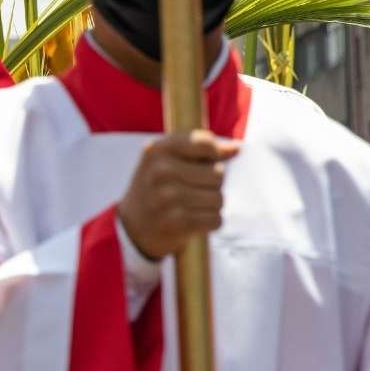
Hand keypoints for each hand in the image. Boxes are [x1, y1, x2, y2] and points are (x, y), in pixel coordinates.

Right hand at [117, 130, 239, 260]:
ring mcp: (167, 198)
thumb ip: (201, 150)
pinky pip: (215, 219)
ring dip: (212, 205)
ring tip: (193, 206)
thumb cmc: (156, 187)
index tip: (205, 163)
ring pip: (218, 198)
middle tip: (194, 190)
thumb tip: (237, 148)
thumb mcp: (167, 161)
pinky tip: (195, 220)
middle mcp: (160, 172)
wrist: (132, 227)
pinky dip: (211, 222)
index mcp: (158, 150)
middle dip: (213, 184)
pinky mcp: (176, 223)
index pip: (205, 143)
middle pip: (218, 174)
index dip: (214, 155)